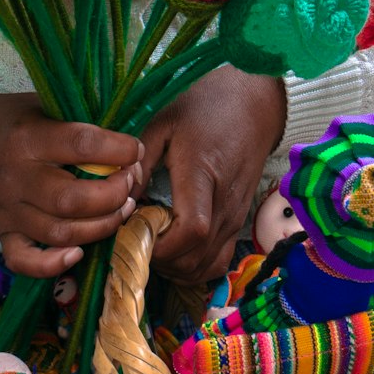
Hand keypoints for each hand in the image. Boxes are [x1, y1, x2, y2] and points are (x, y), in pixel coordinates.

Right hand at [0, 91, 143, 277]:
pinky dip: (53, 264)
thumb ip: (85, 122)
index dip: (118, 149)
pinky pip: (26, 261)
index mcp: (27, 137)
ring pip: (60, 232)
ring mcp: (7, 209)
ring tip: (121, 208)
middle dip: (113, 195)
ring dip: (101, 226)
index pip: (81, 145)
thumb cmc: (24, 121)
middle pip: (71, 200)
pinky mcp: (3, 232)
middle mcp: (14, 176)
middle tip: (130, 182)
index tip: (135, 149)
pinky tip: (79, 253)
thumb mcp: (49, 105)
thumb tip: (132, 147)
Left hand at [139, 67, 286, 286]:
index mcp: (202, 174)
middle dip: (160, 261)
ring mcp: (235, 217)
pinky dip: (194, 268)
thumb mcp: (164, 122)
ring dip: (174, 267)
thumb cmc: (205, 108)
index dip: (161, 246)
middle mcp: (224, 203)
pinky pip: (218, 262)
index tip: (133, 235)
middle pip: (195, 258)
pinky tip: (175, 250)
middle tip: (135, 240)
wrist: (253, 105)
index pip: (191, 230)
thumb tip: (120, 199)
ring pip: (205, 267)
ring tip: (152, 244)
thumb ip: (140, 161)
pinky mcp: (239, 223)